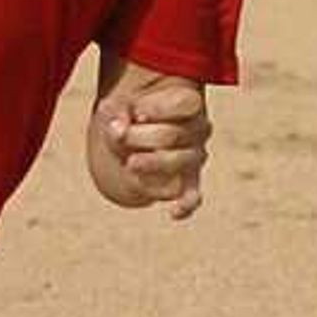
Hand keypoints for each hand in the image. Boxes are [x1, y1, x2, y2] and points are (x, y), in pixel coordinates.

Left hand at [93, 75, 211, 219]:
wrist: (133, 134)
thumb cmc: (129, 113)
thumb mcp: (120, 104)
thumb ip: (117, 113)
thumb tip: (118, 131)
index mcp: (189, 103)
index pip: (186, 104)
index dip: (159, 108)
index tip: (136, 112)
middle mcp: (199, 129)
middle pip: (172, 135)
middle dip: (140, 137)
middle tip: (121, 137)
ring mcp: (194, 157)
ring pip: (178, 162)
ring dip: (151, 163)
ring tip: (130, 163)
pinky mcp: (187, 183)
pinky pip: (192, 196)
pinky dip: (185, 205)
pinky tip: (173, 212)